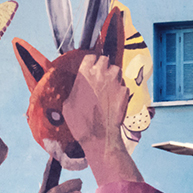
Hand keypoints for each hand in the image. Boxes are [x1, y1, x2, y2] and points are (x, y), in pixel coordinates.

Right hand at [60, 54, 139, 183]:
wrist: (99, 135)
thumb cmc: (80, 122)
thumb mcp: (68, 104)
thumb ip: (74, 89)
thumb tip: (77, 86)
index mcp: (85, 74)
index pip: (90, 56)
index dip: (91, 61)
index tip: (90, 66)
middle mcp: (101, 74)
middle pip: (105, 60)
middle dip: (103, 66)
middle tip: (100, 76)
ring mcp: (115, 82)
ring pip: (116, 70)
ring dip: (112, 76)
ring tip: (108, 87)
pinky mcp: (125, 91)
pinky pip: (123, 85)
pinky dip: (120, 90)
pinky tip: (114, 99)